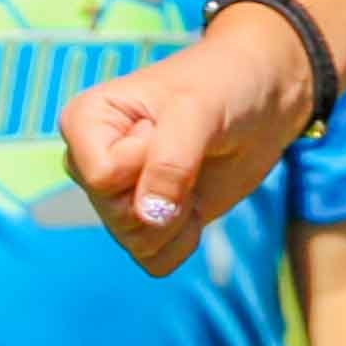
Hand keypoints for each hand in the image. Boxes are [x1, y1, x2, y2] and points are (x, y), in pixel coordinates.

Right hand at [58, 10, 314, 277]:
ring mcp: (118, 196)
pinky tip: (195, 200)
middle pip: (116, 215)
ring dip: (180, 218)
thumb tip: (150, 217)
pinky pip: (155, 260)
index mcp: (84, 122)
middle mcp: (92, 162)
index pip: (101, 176)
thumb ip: (171, 161)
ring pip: (136, 242)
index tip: (163, 126)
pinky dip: (185, 239)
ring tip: (193, 174)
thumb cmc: (223, 84)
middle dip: (167, 195)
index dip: (145, 162)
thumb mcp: (198, 111)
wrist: (261, 97)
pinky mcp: (146, 221)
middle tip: (189, 154)